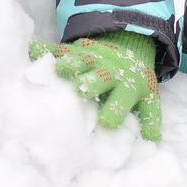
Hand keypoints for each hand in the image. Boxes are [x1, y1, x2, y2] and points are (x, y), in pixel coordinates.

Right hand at [29, 30, 161, 141]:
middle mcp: (110, 71)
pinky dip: (47, 50)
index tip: (108, 122)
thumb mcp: (148, 98)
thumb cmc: (134, 80)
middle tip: (82, 90)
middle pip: (101, 77)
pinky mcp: (77, 48)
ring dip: (71, 64)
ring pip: (81, 60)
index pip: (124, 98)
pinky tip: (33, 50)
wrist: (129, 45)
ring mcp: (93, 58)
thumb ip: (149, 119)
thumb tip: (154, 141)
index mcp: (128, 85)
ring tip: (60, 69)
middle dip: (92, 82)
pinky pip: (61, 49)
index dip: (117, 109)